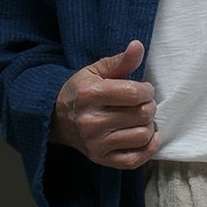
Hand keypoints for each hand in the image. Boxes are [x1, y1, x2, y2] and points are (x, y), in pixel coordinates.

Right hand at [49, 40, 160, 169]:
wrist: (57, 118)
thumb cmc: (81, 91)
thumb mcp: (95, 71)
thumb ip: (119, 61)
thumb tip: (138, 46)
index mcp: (89, 95)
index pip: (134, 93)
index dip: (147, 90)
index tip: (144, 89)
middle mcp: (91, 122)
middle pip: (141, 115)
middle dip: (149, 106)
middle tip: (143, 103)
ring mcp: (95, 143)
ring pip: (142, 136)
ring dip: (149, 126)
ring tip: (141, 119)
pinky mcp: (100, 159)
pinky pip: (135, 160)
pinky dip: (148, 148)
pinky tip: (148, 137)